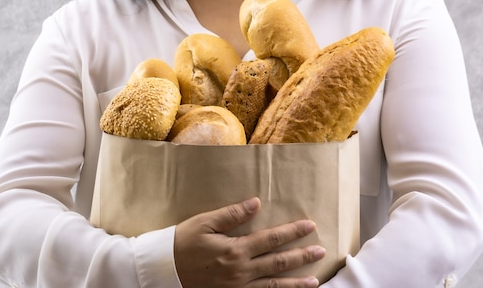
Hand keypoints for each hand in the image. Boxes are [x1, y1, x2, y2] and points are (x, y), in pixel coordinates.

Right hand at [174, 197, 324, 287]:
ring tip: (314, 281)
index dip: (292, 232)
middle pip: (278, 263)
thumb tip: (256, 203)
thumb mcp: (204, 223)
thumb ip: (232, 214)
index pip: (271, 239)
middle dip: (301, 256)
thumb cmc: (182, 243)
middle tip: (321, 250)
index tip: (309, 226)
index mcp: (235, 250)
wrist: (162, 271)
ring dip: (296, 283)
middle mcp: (240, 271)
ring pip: (273, 286)